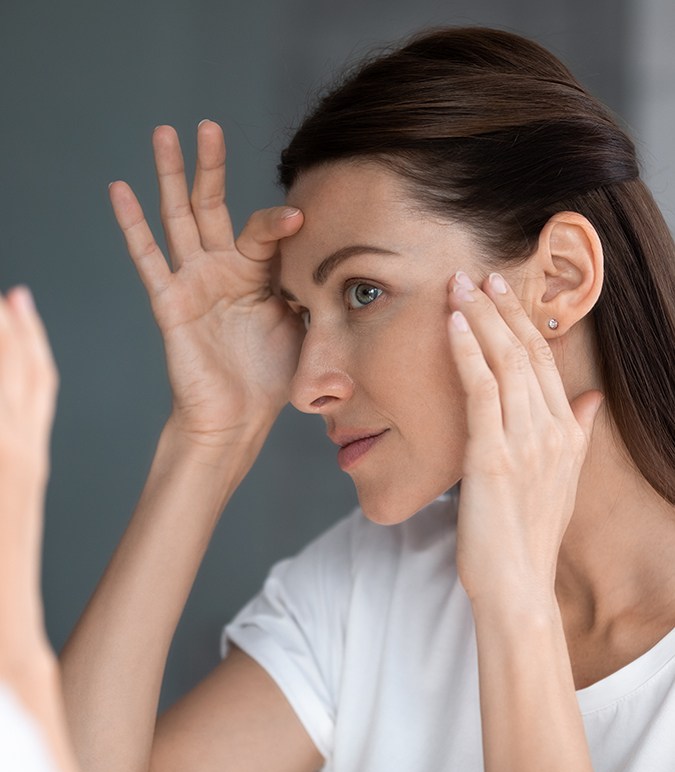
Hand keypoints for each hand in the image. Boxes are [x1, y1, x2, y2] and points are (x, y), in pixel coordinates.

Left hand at [0, 286, 56, 642]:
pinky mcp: (7, 477)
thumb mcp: (3, 519)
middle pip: (26, 380)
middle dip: (15, 335)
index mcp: (24, 467)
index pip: (34, 392)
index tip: (17, 309)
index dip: (28, 348)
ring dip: (6, 349)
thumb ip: (6, 475)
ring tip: (4, 307)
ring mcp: (11, 469)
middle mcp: (21, 460)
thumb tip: (7, 447)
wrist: (0, 645)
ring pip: (14, 391)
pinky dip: (8, 380)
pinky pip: (10, 419)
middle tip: (10, 296)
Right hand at [109, 121, 303, 446]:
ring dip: (170, 176)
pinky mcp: (170, 301)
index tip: (302, 217)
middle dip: (210, 166)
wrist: (239, 417)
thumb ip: (316, 291)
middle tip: (207, 125)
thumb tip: (351, 267)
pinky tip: (120, 189)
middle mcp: (223, 269)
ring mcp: (194, 281)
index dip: (280, 222)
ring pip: (179, 218)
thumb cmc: (272, 376)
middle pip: (213, 206)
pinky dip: (132, 225)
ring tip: (163, 133)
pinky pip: (149, 258)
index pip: (264, 230)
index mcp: (258, 274)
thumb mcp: (306, 326)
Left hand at [446, 271, 602, 606]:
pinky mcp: (492, 455)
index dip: (521, 321)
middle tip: (476, 274)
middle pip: (525, 352)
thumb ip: (579, 432)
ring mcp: (523, 441)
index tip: (501, 292)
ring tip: (459, 286)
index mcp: (567, 432)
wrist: (518, 584)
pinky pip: (480, 390)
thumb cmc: (529, 533)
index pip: (544, 360)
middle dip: (499, 308)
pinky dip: (466, 352)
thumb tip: (592, 397)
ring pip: (504, 362)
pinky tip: (452, 325)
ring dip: (479, 318)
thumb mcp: (563, 478)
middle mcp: (551, 430)